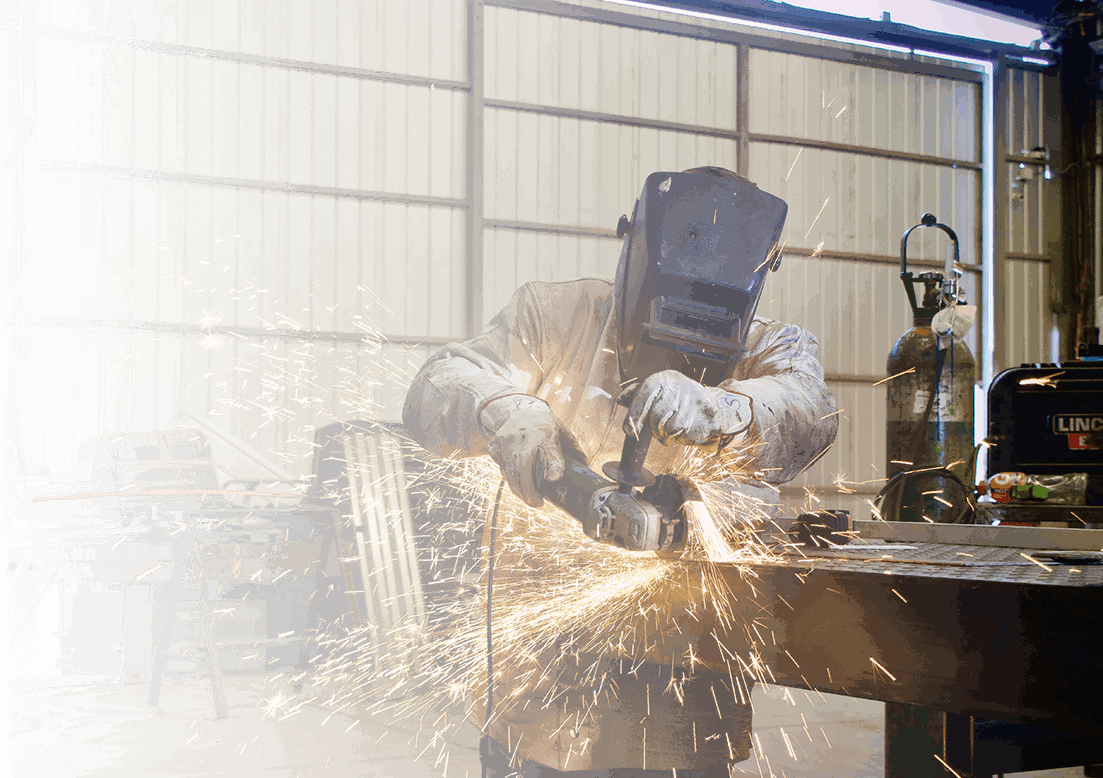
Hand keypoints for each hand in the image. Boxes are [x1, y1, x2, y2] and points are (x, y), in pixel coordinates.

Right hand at [483, 400, 564, 507]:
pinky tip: (517, 482)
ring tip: (529, 498)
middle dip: (529, 491)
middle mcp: (526, 437)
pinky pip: (502, 469)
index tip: (554, 479)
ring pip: (510, 473)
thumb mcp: (562, 431)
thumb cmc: (543, 424)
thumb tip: (586, 469)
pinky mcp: (496, 447)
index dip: (552, 466)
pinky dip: (510, 479)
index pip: (550, 452)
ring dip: (520, 490)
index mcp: (547, 434)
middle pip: (524, 468)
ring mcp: (508, 442)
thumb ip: (574, 450)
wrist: (515, 409)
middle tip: (537, 504)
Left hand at [626, 370, 751, 446]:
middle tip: (658, 430)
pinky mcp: (706, 419)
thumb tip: (620, 400)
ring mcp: (694, 403)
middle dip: (654, 429)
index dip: (635, 415)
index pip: (644, 395)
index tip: (629, 431)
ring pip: (670, 429)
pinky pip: (684, 436)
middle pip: (656, 416)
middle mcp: (680, 387)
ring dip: (668, 436)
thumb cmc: (679, 399)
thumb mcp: (660, 390)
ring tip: (674, 429)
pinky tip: (687, 429)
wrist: (714, 405)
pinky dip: (682, 438)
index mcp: (665, 378)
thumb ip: (638, 394)